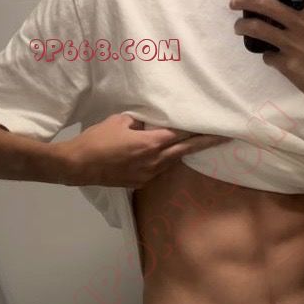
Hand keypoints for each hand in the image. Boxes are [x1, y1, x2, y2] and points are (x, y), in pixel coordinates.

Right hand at [58, 113, 231, 186]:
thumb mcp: (119, 121)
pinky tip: (165, 156)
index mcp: (151, 143)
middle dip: (205, 143)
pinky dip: (164, 161)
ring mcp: (149, 174)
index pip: (182, 134)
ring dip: (183, 152)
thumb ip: (139, 122)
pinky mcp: (141, 183)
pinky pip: (159, 169)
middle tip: (224, 138)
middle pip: (186, 150)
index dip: (199, 129)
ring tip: (197, 144)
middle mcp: (155, 161)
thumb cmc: (97, 140)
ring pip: (172, 161)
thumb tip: (149, 123)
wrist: (79, 166)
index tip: (215, 126)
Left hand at [229, 0, 303, 116]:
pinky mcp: (288, 65)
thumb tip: (292, 10)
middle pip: (266, 4)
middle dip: (245, 0)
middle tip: (234, 2)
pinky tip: (270, 57)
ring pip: (259, 29)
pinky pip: (268, 57)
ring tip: (239, 27)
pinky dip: (266, 56)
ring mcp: (294, 44)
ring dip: (244, 26)